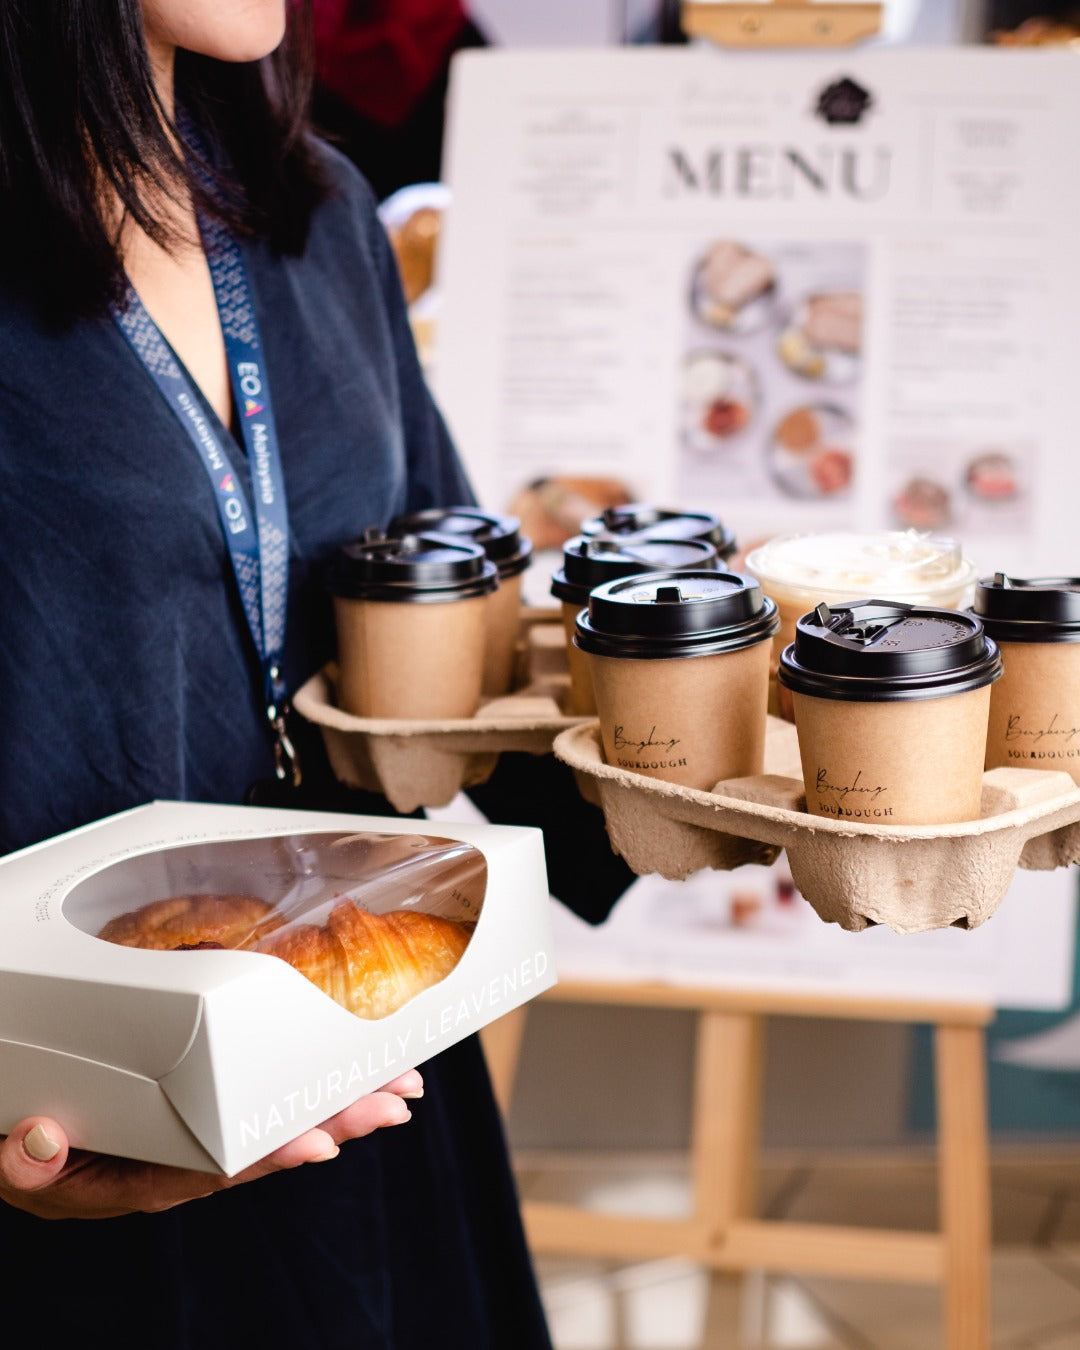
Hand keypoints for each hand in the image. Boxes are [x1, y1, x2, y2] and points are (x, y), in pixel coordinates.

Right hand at [0, 1068, 422, 1219]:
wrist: (26, 1133)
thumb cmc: (25, 1150)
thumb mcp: (12, 1163)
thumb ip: (24, 1163)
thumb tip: (41, 1140)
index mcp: (142, 1180)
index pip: (215, 1169)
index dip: (267, 1156)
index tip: (319, 1144)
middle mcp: (183, 1163)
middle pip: (266, 1144)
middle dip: (333, 1122)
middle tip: (391, 1103)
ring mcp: (199, 1137)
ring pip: (276, 1121)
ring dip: (337, 1102)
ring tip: (394, 1088)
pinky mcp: (208, 1108)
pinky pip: (264, 1102)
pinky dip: (308, 1085)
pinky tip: (350, 1075)